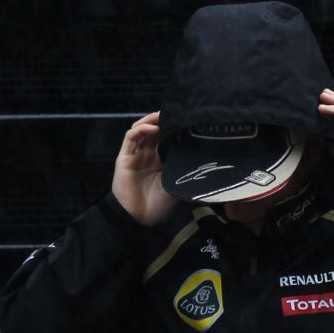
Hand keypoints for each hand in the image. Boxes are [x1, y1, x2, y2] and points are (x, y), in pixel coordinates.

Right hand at [111, 111, 177, 226]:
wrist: (137, 219)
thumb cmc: (157, 206)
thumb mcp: (178, 187)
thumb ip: (186, 174)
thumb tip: (208, 168)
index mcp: (161, 160)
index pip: (167, 137)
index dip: (175, 128)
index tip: (188, 121)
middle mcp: (148, 154)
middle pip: (155, 129)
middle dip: (164, 120)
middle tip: (178, 114)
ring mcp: (136, 153)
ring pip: (142, 128)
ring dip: (152, 120)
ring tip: (164, 116)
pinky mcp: (125, 156)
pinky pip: (131, 137)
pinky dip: (141, 129)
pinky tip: (153, 128)